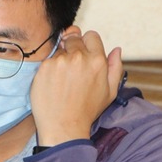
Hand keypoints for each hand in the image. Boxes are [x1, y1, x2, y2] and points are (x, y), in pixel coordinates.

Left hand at [30, 26, 123, 146]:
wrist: (63, 126)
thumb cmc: (87, 111)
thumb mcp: (110, 91)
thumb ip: (115, 67)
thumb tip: (117, 49)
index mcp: (97, 60)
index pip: (91, 35)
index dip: (87, 43)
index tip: (83, 53)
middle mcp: (79, 57)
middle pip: (73, 38)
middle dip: (73, 49)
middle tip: (71, 68)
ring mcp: (60, 61)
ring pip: (59, 49)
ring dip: (60, 59)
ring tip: (62, 80)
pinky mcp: (44, 67)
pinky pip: (47, 60)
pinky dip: (49, 68)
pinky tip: (53, 83)